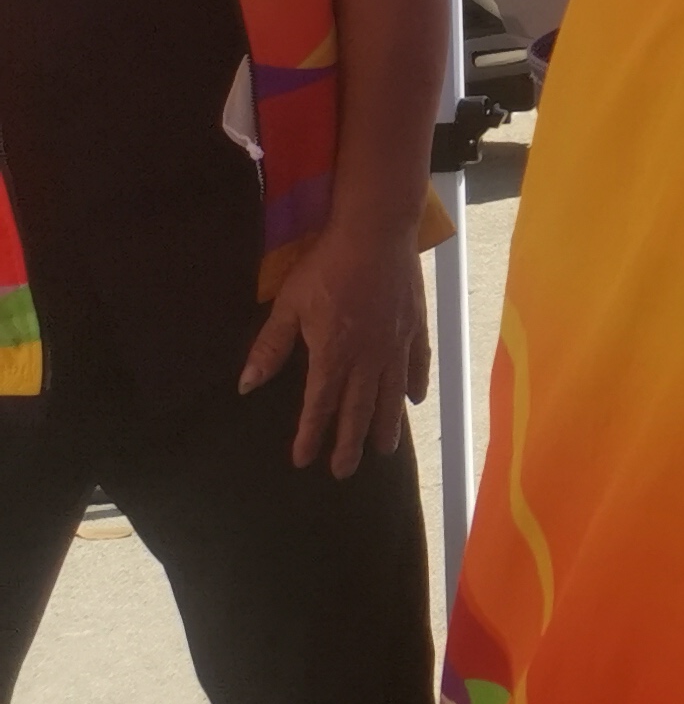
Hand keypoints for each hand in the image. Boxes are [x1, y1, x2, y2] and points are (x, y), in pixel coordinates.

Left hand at [243, 224, 431, 476]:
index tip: (303, 460)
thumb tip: (247, 386)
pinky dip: (415, 384)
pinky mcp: (415, 325)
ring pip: (391, 394)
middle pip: (358, 410)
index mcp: (334, 354)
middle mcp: (368, 358)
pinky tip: (414, 400)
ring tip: (385, 450)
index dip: (311, 435)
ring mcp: (396, 343)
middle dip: (349, 443)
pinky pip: (417, 363)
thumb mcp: (289, 305)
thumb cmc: (326, 266)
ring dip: (386, 424)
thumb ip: (271, 347)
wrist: (376, 232)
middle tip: (344, 472)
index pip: (320, 406)